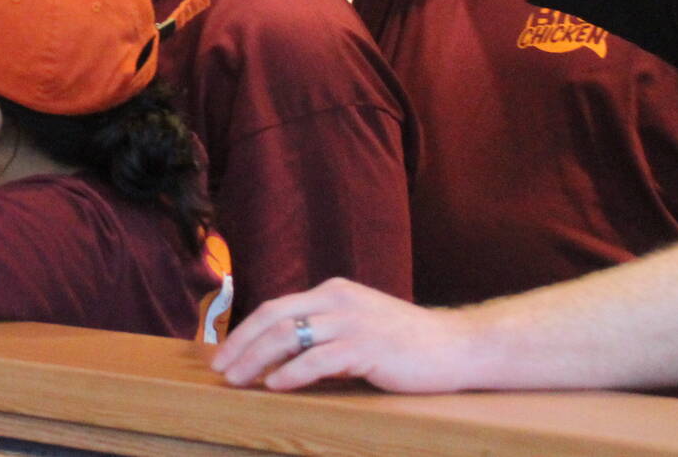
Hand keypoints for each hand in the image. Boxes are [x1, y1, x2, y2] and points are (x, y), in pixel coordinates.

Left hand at [211, 278, 486, 392]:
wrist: (457, 347)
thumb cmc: (407, 343)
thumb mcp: (360, 324)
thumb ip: (326, 330)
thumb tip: (282, 353)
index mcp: (332, 292)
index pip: (276, 307)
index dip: (245, 330)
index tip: (224, 352)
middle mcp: (337, 300)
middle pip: (273, 317)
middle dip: (241, 344)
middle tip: (220, 369)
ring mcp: (352, 322)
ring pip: (289, 336)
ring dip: (257, 359)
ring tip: (238, 381)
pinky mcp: (366, 347)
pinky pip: (318, 359)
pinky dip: (291, 372)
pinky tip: (274, 385)